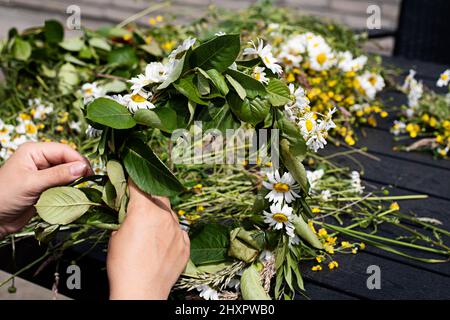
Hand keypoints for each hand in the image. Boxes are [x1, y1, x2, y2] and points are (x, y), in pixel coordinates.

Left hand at [0, 142, 91, 237]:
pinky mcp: (47, 187)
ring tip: (82, 190)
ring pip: (68, 174)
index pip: (64, 150)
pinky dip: (71, 190)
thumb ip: (58, 175)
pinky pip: (64, 185)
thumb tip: (82, 167)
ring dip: (75, 182)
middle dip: (78, 171)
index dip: (78, 160)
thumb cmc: (3, 197)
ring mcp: (44, 174)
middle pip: (68, 161)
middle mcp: (40, 160)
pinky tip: (74, 196)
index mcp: (34, 151)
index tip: (89, 173)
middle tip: (88, 183)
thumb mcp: (31, 183)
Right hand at [107, 180, 189, 299]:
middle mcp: (166, 217)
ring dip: (160, 213)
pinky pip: (179, 230)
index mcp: (145, 210)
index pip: (139, 184)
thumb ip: (123, 214)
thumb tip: (124, 204)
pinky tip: (159, 240)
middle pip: (158, 195)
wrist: (141, 293)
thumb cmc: (124, 267)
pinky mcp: (185, 244)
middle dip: (148, 194)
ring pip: (170, 212)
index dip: (132, 178)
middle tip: (138, 200)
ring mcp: (178, 231)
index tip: (129, 173)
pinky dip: (170, 231)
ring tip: (149, 226)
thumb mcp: (115, 234)